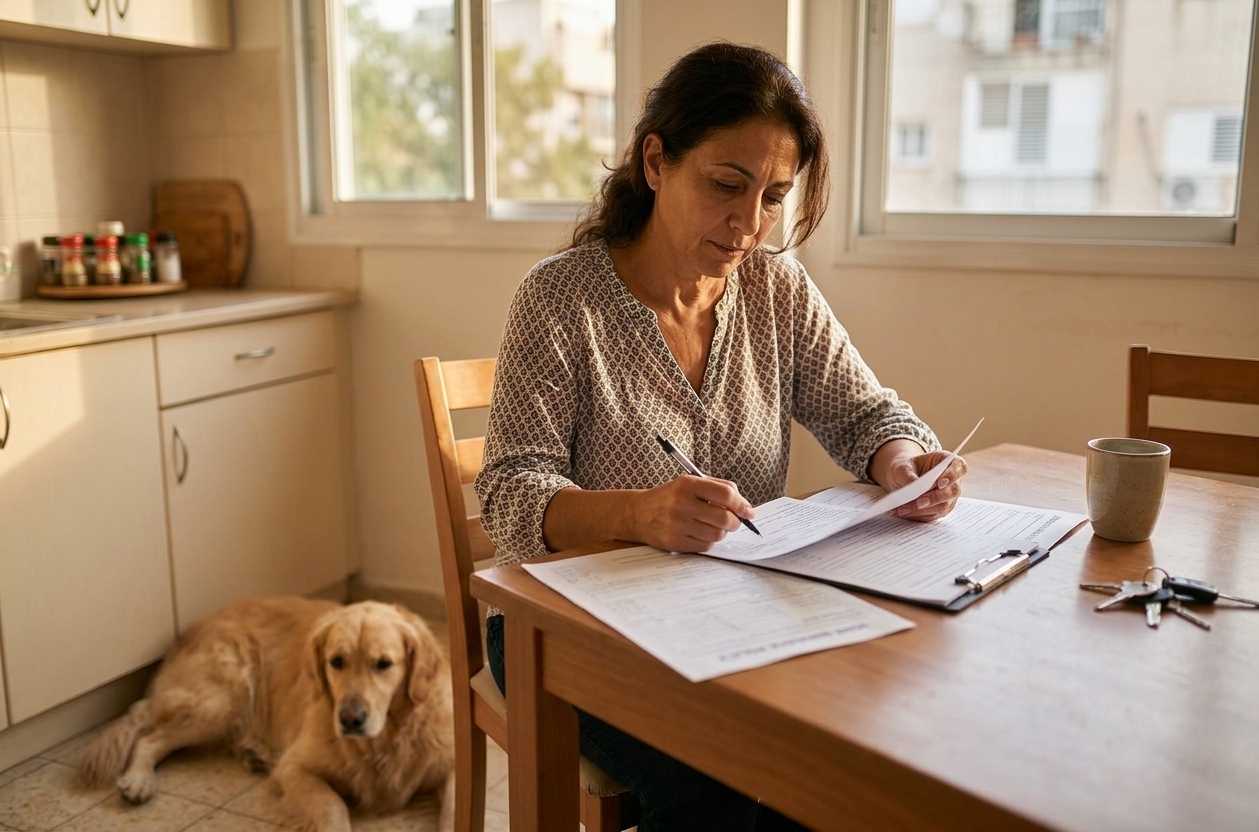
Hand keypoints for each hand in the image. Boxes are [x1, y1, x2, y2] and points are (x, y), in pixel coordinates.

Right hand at [632, 475, 754, 552]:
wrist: (637, 513)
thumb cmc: (669, 497)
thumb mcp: (689, 483)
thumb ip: (717, 488)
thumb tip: (745, 505)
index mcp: (687, 484)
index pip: (725, 494)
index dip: (742, 505)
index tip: (748, 512)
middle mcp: (682, 504)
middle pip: (724, 518)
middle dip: (735, 522)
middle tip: (733, 521)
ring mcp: (677, 524)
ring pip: (717, 534)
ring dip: (721, 532)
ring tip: (713, 526)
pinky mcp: (675, 542)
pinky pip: (705, 545)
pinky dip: (709, 540)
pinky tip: (700, 533)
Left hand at [883, 450, 966, 521]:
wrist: (902, 478)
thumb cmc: (906, 468)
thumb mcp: (903, 467)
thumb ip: (909, 475)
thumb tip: (914, 488)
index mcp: (949, 462)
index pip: (959, 467)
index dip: (952, 475)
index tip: (940, 483)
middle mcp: (953, 481)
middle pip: (952, 491)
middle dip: (935, 498)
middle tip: (919, 502)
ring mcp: (949, 497)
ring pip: (942, 506)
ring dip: (922, 509)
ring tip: (902, 509)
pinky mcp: (940, 510)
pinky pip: (932, 515)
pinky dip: (917, 515)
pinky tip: (903, 512)